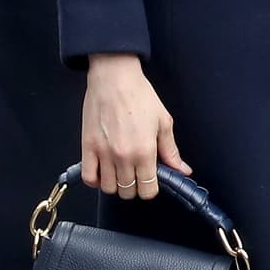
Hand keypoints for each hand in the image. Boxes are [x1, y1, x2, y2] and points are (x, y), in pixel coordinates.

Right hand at [82, 53, 191, 201]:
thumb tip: (182, 171)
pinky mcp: (87, 147)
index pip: (148, 190)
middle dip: (134, 187)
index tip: (150, 179)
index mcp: (145, 151)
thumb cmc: (140, 96)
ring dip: (115, 184)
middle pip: (128, 192)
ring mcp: (103, 153)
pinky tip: (102, 171)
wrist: (114, 78)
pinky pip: (89, 177)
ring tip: (119, 171)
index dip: (151, 188)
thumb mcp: (163, 122)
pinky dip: (95, 180)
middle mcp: (123, 157)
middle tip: (135, 173)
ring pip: (109, 188)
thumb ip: (171, 150)